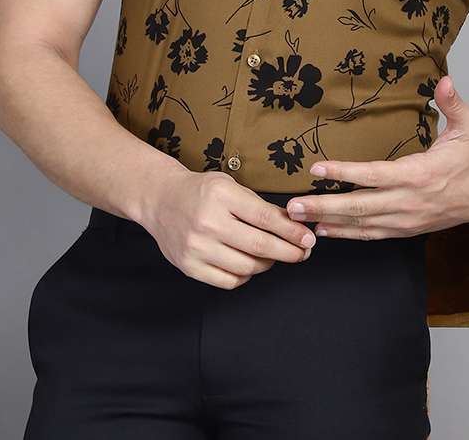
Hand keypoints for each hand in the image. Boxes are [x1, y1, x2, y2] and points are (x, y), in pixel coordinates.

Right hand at [142, 168, 316, 289]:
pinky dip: (245, 276)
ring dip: (267, 263)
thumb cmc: (200, 191)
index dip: (291, 231)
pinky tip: (248, 264)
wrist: (160, 200)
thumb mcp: (230, 186)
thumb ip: (259, 206)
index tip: (308, 238)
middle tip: (303, 253)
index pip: (265, 218)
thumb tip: (293, 225)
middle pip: (259, 245)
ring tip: (272, 255)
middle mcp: (207, 223)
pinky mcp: (189, 267)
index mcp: (221, 196)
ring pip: (246, 267)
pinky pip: (228, 281)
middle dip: (288, 252)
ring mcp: (196, 247)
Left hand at [285, 75, 468, 239]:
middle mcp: (410, 201)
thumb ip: (453, 102)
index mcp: (421, 174)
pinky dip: (349, 234)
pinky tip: (325, 231)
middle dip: (324, 207)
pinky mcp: (410, 228)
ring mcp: (409, 219)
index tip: (317, 169)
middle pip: (360, 207)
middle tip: (292, 207)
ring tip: (298, 220)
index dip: (344, 173)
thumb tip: (444, 80)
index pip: (375, 175)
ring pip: (363, 225)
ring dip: (330, 223)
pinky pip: (374, 234)